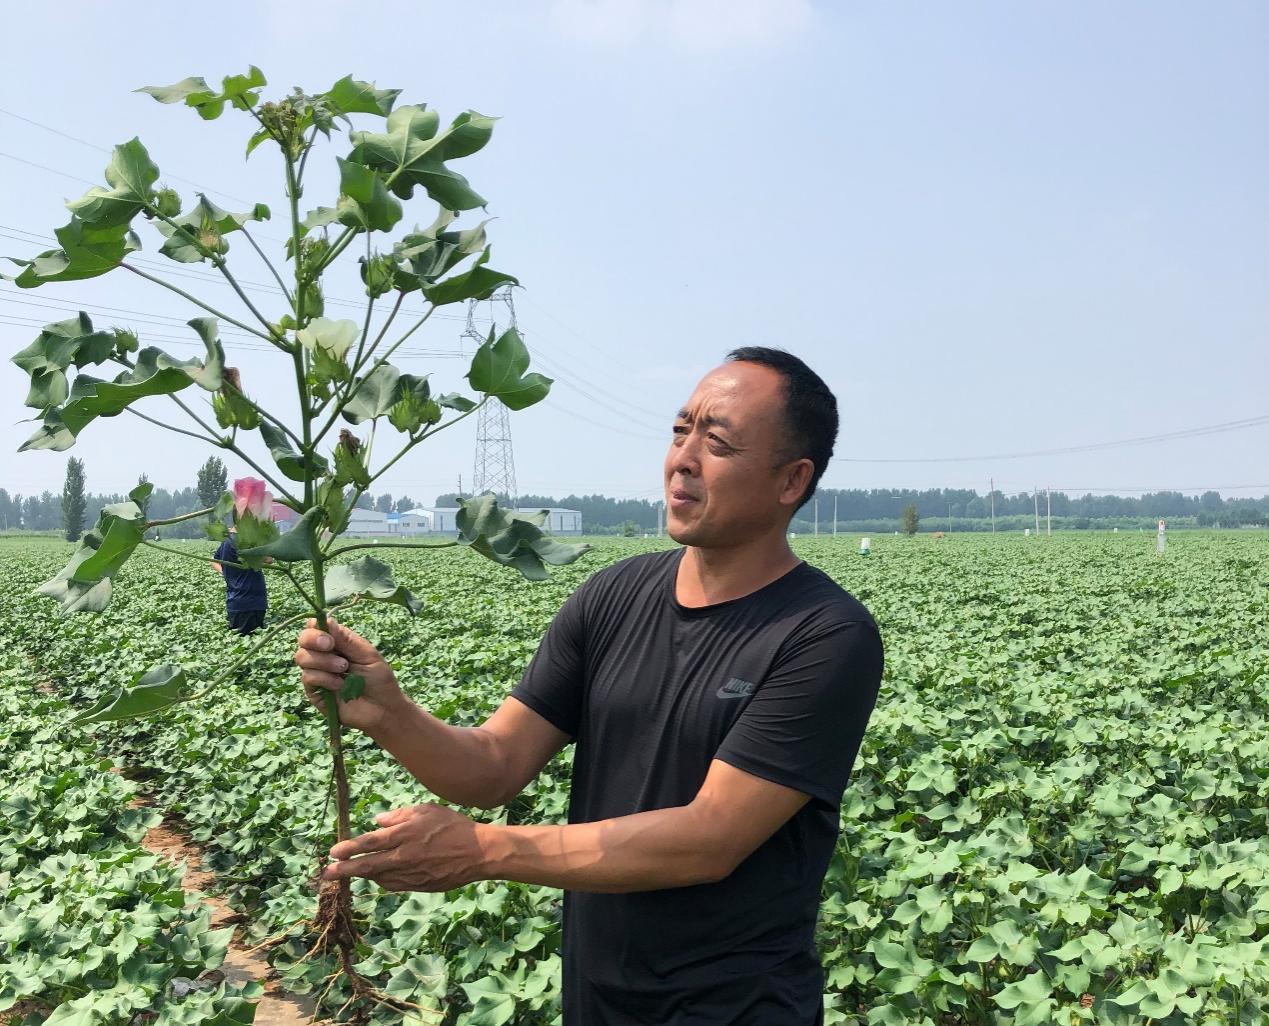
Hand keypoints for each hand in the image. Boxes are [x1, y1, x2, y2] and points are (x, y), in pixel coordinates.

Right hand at [294, 617, 407, 733]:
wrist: (383, 709)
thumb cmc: (379, 679)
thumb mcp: (366, 654)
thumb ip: (346, 639)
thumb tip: (325, 619)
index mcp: (337, 643)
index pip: (315, 627)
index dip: (315, 627)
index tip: (328, 633)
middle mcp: (323, 655)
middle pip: (303, 640)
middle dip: (314, 639)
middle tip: (330, 646)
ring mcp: (317, 673)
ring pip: (302, 657)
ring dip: (324, 661)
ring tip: (344, 669)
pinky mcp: (314, 691)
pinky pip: (308, 678)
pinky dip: (324, 678)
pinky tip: (339, 685)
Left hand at [321, 804, 488, 891]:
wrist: (479, 853)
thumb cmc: (453, 826)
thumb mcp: (427, 810)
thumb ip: (400, 815)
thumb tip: (378, 821)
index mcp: (405, 835)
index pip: (370, 843)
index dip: (349, 848)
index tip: (333, 853)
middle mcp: (405, 857)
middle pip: (368, 865)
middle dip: (345, 870)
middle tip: (327, 874)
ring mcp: (412, 875)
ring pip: (380, 877)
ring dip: (364, 875)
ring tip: (350, 872)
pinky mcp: (419, 886)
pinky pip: (395, 885)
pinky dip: (383, 880)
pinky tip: (378, 876)